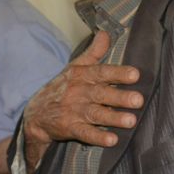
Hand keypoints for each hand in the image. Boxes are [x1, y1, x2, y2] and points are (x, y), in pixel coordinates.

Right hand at [24, 30, 142, 151]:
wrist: (35, 113)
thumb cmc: (62, 88)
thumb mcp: (75, 67)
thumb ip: (93, 52)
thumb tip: (106, 33)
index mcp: (82, 76)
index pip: (101, 72)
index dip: (118, 73)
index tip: (135, 74)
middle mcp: (79, 92)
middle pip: (101, 93)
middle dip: (120, 97)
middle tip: (138, 100)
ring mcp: (73, 111)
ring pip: (96, 114)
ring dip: (113, 118)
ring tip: (131, 121)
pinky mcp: (69, 128)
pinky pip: (84, 133)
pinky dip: (98, 137)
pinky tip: (112, 140)